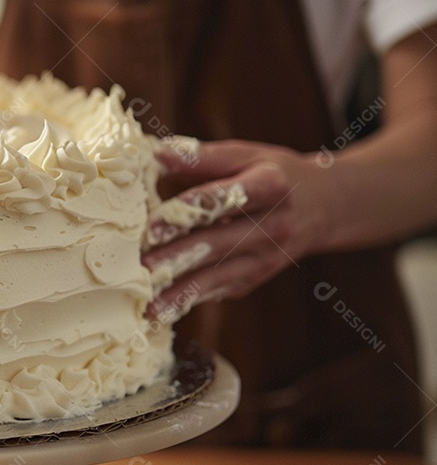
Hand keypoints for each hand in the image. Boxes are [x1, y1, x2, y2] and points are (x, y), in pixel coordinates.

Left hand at [143, 140, 338, 322]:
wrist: (322, 206)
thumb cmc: (269, 174)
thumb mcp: (244, 155)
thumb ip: (200, 157)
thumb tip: (155, 155)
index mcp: (270, 185)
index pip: (227, 198)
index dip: (189, 210)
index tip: (154, 225)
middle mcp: (273, 225)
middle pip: (219, 244)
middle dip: (178, 258)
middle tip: (142, 269)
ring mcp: (267, 258)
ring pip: (219, 277)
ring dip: (181, 292)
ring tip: (149, 305)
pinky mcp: (256, 279)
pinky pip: (220, 290)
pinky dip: (190, 301)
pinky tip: (163, 310)